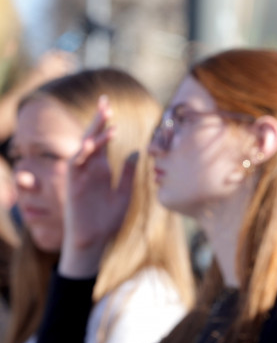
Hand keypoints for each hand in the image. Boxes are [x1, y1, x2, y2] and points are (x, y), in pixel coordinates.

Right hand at [59, 96, 136, 278]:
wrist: (94, 241)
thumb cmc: (107, 221)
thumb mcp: (124, 193)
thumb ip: (127, 173)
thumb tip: (136, 151)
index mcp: (102, 170)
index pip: (103, 142)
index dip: (107, 125)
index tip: (113, 109)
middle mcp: (90, 169)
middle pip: (92, 138)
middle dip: (98, 120)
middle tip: (106, 101)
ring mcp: (80, 175)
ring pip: (84, 147)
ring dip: (93, 131)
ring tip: (106, 116)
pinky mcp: (74, 184)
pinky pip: (76, 162)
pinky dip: (85, 150)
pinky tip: (96, 140)